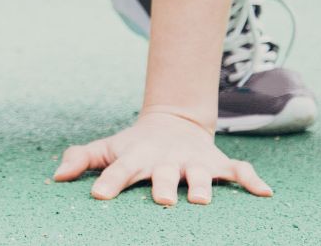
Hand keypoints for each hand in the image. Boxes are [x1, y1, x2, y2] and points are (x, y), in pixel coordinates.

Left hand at [52, 111, 272, 205]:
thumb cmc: (135, 146)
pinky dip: (251, 180)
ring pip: (200, 175)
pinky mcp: (218, 164)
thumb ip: (82, 159)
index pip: (118, 170)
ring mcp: (193, 162)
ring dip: (202, 185)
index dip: (108, 182)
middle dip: (162, 186)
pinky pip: (238, 171)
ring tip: (202, 199)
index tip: (98, 195)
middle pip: (163, 175)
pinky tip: (264, 192)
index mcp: (137, 158)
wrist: (174, 122)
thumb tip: (56, 177)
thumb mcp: (109, 148)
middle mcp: (166, 161)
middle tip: (161, 199)